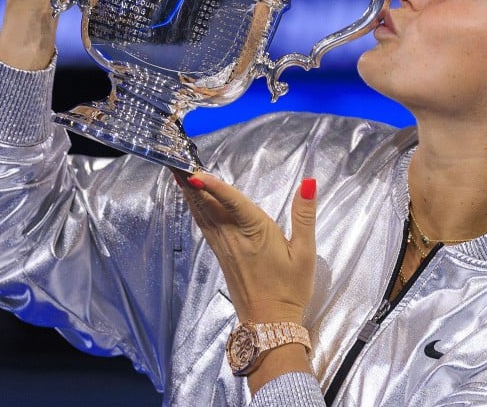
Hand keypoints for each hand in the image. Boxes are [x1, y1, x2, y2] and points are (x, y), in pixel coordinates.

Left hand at [176, 170, 317, 324]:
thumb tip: (308, 184)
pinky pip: (204, 226)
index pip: (233, 203)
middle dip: (192, 184)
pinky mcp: (221, 254)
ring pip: (203, 215)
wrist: (270, 323)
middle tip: (178, 162)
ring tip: (178, 174)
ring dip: (190, 194)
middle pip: (209, 206)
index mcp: (256, 233)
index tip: (196, 173)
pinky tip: (192, 201)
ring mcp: (224, 247)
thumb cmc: (290, 289)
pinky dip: (196, 209)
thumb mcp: (305, 252)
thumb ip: (304, 216)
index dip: (215, 187)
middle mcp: (234, 238)